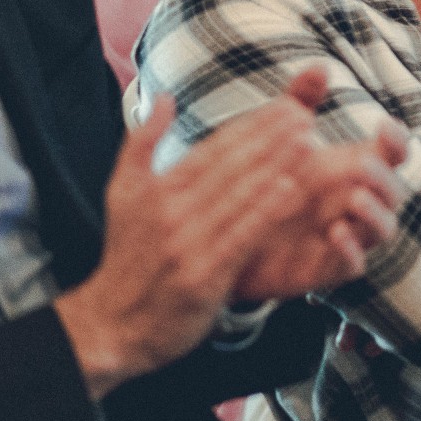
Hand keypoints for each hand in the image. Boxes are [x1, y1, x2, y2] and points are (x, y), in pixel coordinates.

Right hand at [55, 69, 399, 399]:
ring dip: (276, 167)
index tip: (286, 107)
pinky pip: (241, 236)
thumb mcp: (122, 192)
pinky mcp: (203, 275)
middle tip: (305, 116)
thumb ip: (142, 142)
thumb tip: (164, 97)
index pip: (213, 148)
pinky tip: (292, 191)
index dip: (251, 126)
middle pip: (229, 167)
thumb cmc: (127, 256)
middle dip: (270, 139)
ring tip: (308, 143)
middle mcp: (172, 210)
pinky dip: (266, 211)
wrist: (113, 323)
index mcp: (158, 188)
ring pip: (238, 196)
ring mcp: (187, 242)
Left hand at [233, 120, 407, 302]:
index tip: (384, 128)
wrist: (225, 236)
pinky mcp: (327, 267)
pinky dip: (351, 252)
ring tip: (354, 198)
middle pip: (393, 192)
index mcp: (352, 168)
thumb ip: (300, 102)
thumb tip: (320, 66)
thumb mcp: (276, 138)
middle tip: (361, 167)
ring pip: (382, 230)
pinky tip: (336, 234)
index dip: (396, 142)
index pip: (391, 155)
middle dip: (384, 178)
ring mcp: (346, 235)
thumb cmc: (263, 182)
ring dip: (375, 214)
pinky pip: (352, 265)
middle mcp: (355, 202)